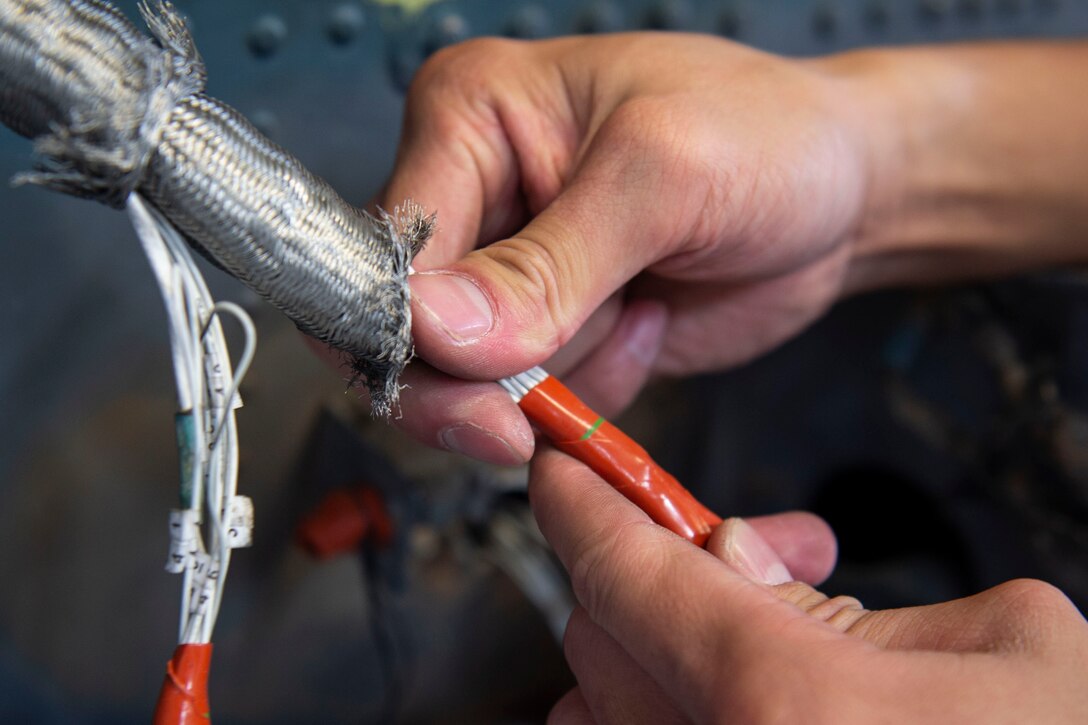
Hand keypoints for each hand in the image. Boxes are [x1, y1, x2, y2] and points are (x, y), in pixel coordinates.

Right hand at [381, 33, 870, 461]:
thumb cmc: (769, 137)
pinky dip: (592, 391)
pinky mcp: (554, 330)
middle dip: (477, 382)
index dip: (413, 328)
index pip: (386, 246)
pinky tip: (648, 324)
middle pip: (404, 327)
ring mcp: (512, 271)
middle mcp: (477, 195)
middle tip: (537, 408)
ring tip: (640, 305)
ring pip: (470, 378)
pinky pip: (533, 400)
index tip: (482, 378)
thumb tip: (435, 328)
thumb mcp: (663, 176)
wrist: (842, 194)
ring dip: (558, 377)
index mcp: (471, 117)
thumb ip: (548, 261)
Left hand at [531, 448, 1087, 723]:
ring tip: (749, 644)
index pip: (622, 570)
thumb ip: (853, 599)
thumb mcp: (1011, 650)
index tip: (562, 468)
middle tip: (742, 558)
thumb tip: (742, 564)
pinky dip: (666, 713)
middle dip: (653, 571)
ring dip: (649, 655)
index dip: (581, 501)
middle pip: (597, 636)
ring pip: (596, 710)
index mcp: (785, 704)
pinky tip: (751, 706)